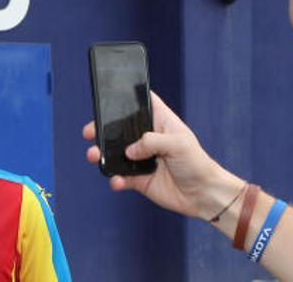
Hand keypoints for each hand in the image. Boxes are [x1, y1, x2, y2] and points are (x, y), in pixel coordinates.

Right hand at [83, 91, 238, 219]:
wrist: (203, 195)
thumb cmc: (197, 163)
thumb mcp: (178, 144)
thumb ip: (152, 141)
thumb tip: (129, 150)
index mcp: (160, 121)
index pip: (142, 103)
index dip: (127, 98)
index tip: (108, 96)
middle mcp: (148, 138)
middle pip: (120, 128)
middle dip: (102, 129)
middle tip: (89, 132)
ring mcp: (141, 159)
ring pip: (115, 153)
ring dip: (101, 154)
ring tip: (94, 155)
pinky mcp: (138, 179)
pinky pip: (120, 177)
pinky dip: (115, 179)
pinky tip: (117, 180)